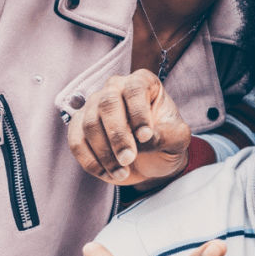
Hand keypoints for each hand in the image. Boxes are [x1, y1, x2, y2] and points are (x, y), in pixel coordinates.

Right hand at [69, 69, 190, 186]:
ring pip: (90, 124)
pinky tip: (108, 173)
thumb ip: (168, 135)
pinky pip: (76, 142)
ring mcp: (94, 106)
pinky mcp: (79, 127)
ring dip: (104, 153)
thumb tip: (145, 139)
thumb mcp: (178, 138)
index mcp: (142, 82)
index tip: (146, 136)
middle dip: (117, 135)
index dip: (138, 113)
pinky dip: (90, 161)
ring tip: (122, 172)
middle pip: (107, 103)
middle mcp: (115, 88)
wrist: (153, 158)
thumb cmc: (166, 140)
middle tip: (128, 158)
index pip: (135, 89)